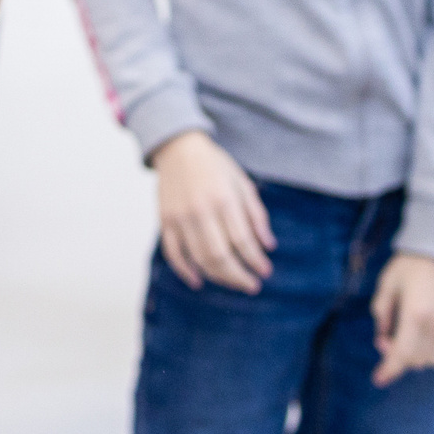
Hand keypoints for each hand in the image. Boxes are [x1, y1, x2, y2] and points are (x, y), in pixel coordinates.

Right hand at [152, 130, 274, 293]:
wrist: (178, 148)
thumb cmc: (215, 165)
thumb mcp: (242, 183)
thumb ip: (256, 215)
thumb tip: (268, 246)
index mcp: (223, 199)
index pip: (242, 241)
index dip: (255, 260)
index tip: (266, 272)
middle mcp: (200, 210)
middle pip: (220, 256)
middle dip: (238, 276)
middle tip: (252, 285)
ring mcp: (179, 217)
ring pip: (198, 258)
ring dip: (218, 277)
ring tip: (233, 283)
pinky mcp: (165, 221)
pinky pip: (173, 253)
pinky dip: (185, 270)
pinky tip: (198, 280)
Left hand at [370, 252, 433, 386]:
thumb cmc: (411, 264)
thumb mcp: (387, 285)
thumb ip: (382, 315)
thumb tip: (382, 340)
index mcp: (415, 316)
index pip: (401, 355)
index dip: (388, 370)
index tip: (378, 379)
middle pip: (417, 360)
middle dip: (400, 356)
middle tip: (389, 339)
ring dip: (420, 356)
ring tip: (410, 337)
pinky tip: (430, 341)